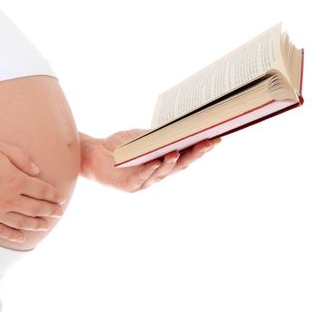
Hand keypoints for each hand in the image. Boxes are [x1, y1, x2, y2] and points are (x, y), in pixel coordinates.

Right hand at [0, 138, 65, 242]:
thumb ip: (21, 158)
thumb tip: (37, 171)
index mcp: (15, 180)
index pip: (41, 190)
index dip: (53, 195)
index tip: (61, 198)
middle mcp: (8, 200)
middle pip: (35, 208)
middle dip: (50, 211)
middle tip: (59, 213)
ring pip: (21, 222)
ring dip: (36, 224)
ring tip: (46, 225)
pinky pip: (2, 232)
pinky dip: (14, 236)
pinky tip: (22, 238)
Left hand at [80, 129, 220, 191]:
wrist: (94, 154)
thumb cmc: (120, 146)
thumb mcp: (142, 137)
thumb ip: (159, 136)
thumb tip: (181, 126)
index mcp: (163, 162)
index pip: (186, 156)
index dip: (201, 149)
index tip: (216, 138)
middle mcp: (157, 174)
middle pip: (179, 166)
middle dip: (194, 155)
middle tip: (207, 143)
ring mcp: (144, 181)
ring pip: (162, 173)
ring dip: (170, 162)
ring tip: (177, 151)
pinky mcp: (129, 186)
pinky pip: (141, 177)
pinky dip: (149, 170)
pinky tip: (155, 162)